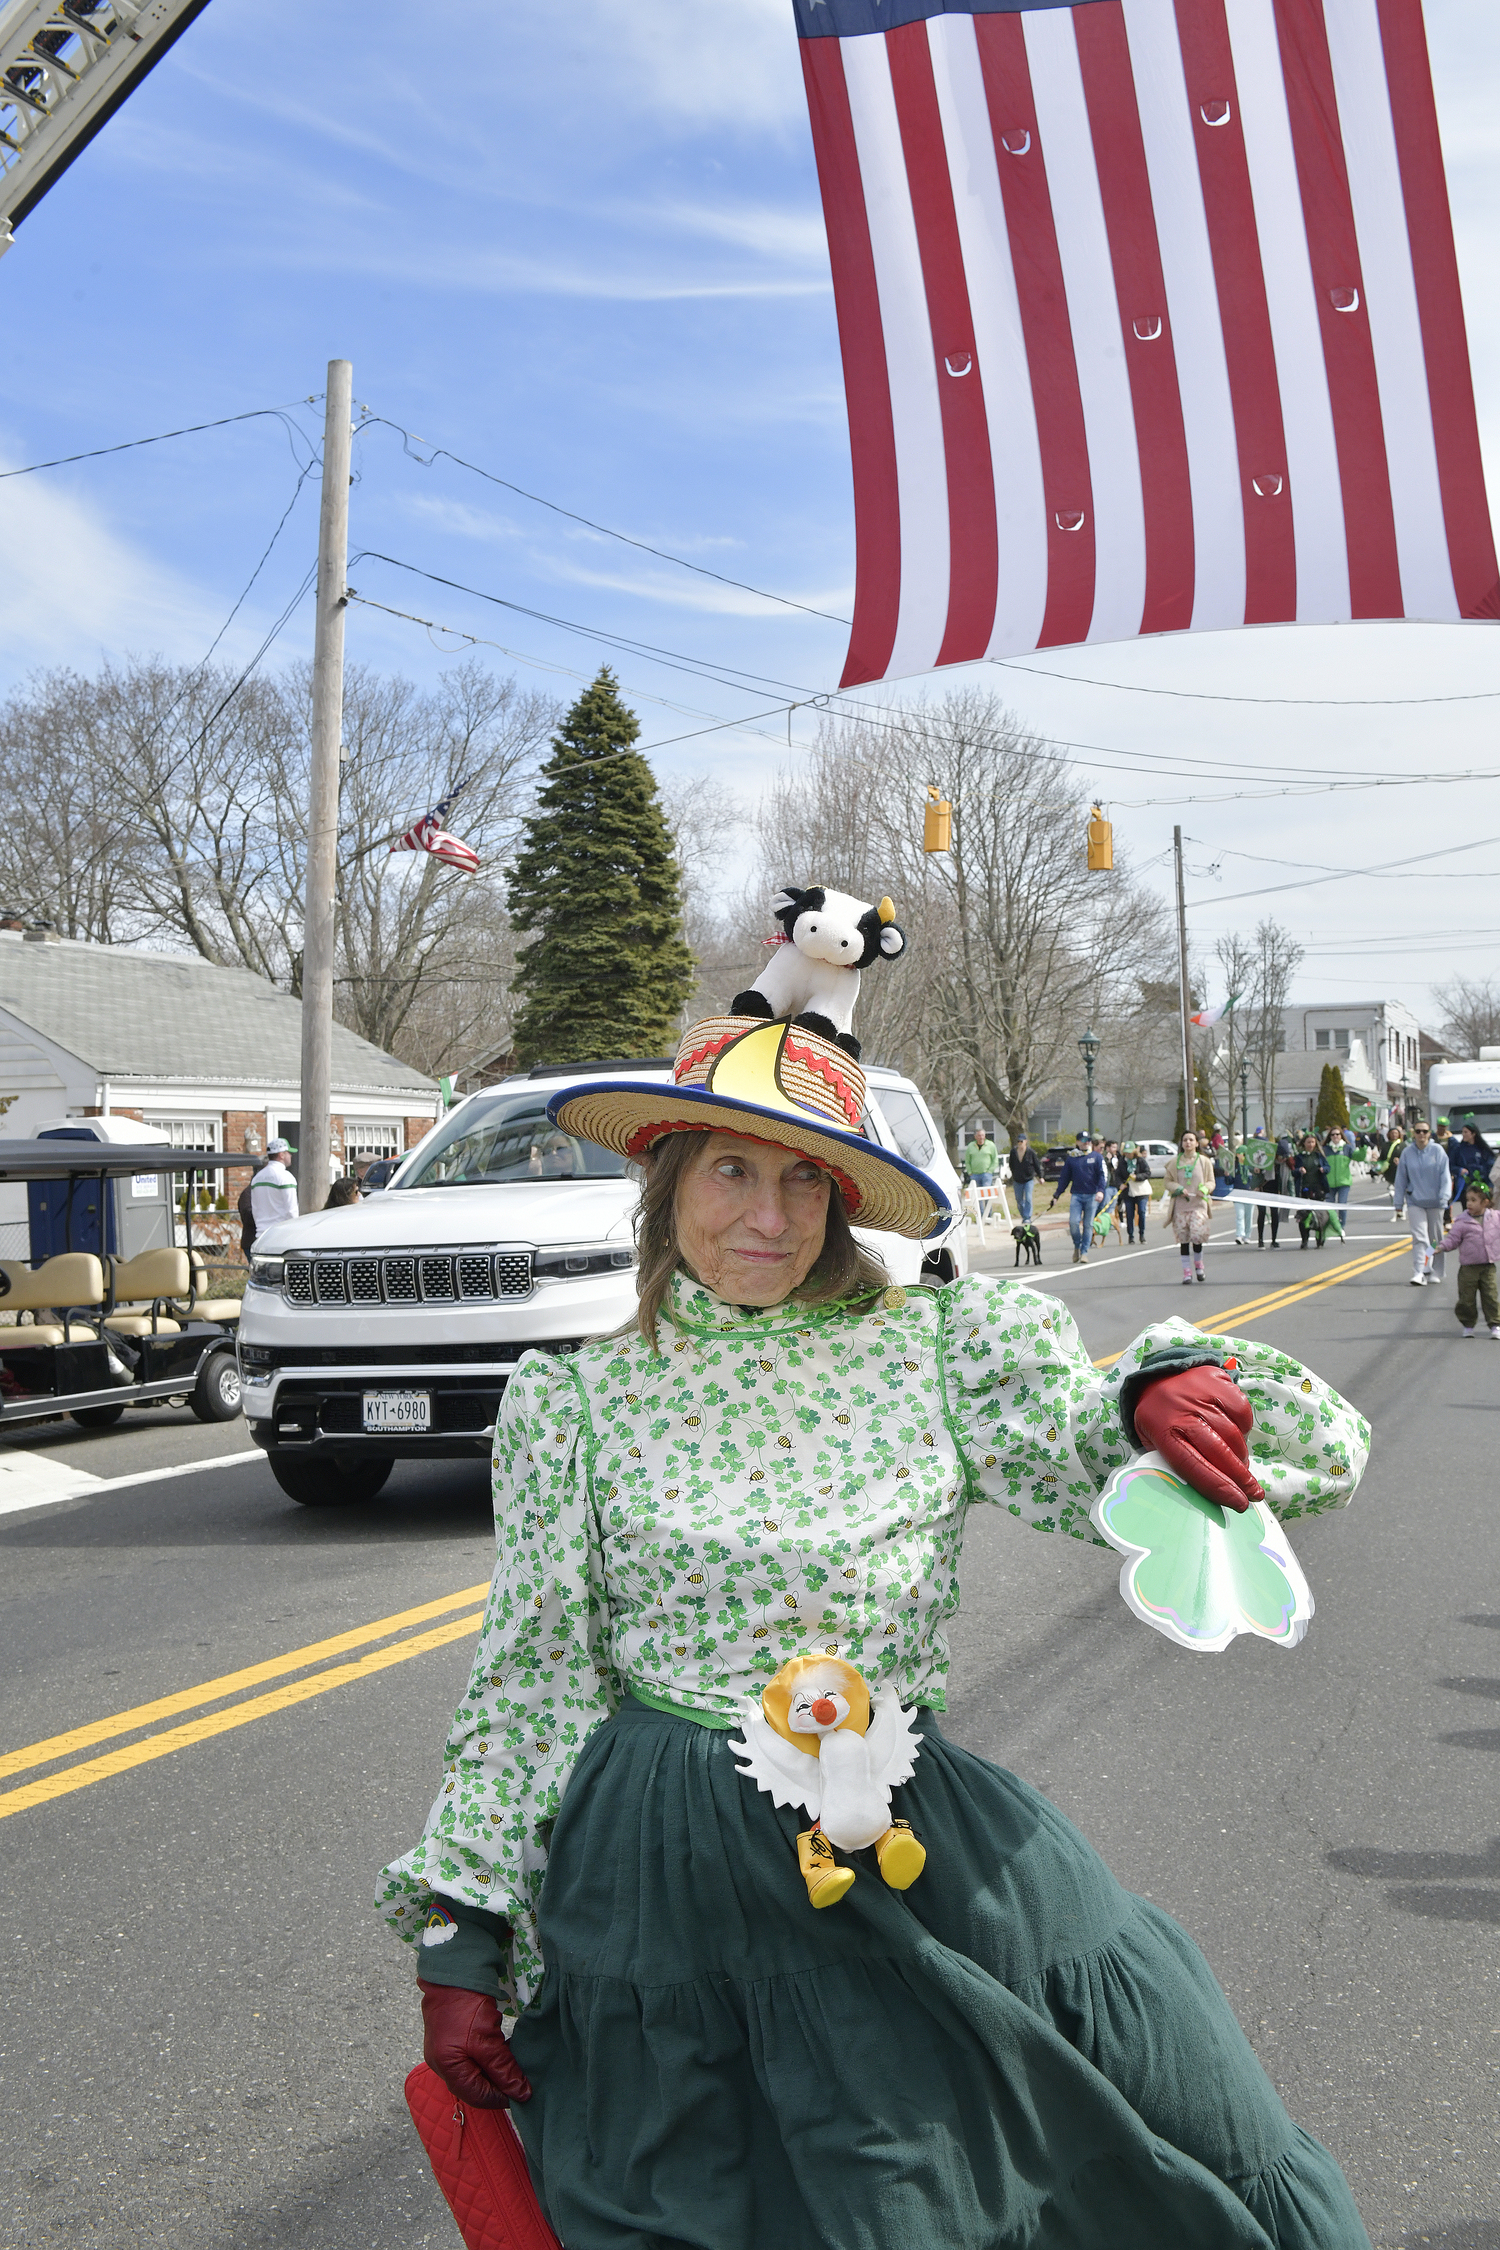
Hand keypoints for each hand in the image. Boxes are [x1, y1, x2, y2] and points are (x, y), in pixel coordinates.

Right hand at [419, 1981, 531, 2108]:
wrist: (452, 1970)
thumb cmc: (466, 2006)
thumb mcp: (487, 2040)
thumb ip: (503, 2069)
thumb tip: (521, 2093)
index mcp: (447, 2069)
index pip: (477, 2096)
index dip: (502, 2097)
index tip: (523, 2092)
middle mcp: (441, 2064)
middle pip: (474, 2085)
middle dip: (498, 2084)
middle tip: (521, 2078)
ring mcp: (443, 2051)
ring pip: (473, 2071)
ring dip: (493, 2070)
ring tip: (513, 2063)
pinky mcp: (449, 2037)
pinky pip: (469, 2057)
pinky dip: (486, 2057)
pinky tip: (501, 2048)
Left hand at [1133, 1364, 1263, 1514]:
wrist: (1159, 1378)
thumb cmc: (1160, 1419)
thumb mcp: (1155, 1444)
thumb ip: (1177, 1466)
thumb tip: (1210, 1494)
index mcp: (1162, 1431)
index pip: (1192, 1465)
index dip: (1219, 1487)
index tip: (1239, 1503)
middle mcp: (1182, 1411)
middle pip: (1219, 1451)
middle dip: (1240, 1478)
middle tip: (1253, 1494)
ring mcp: (1202, 1394)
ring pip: (1234, 1434)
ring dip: (1241, 1455)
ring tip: (1238, 1464)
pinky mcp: (1219, 1382)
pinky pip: (1242, 1413)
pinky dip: (1244, 1429)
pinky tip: (1235, 1434)